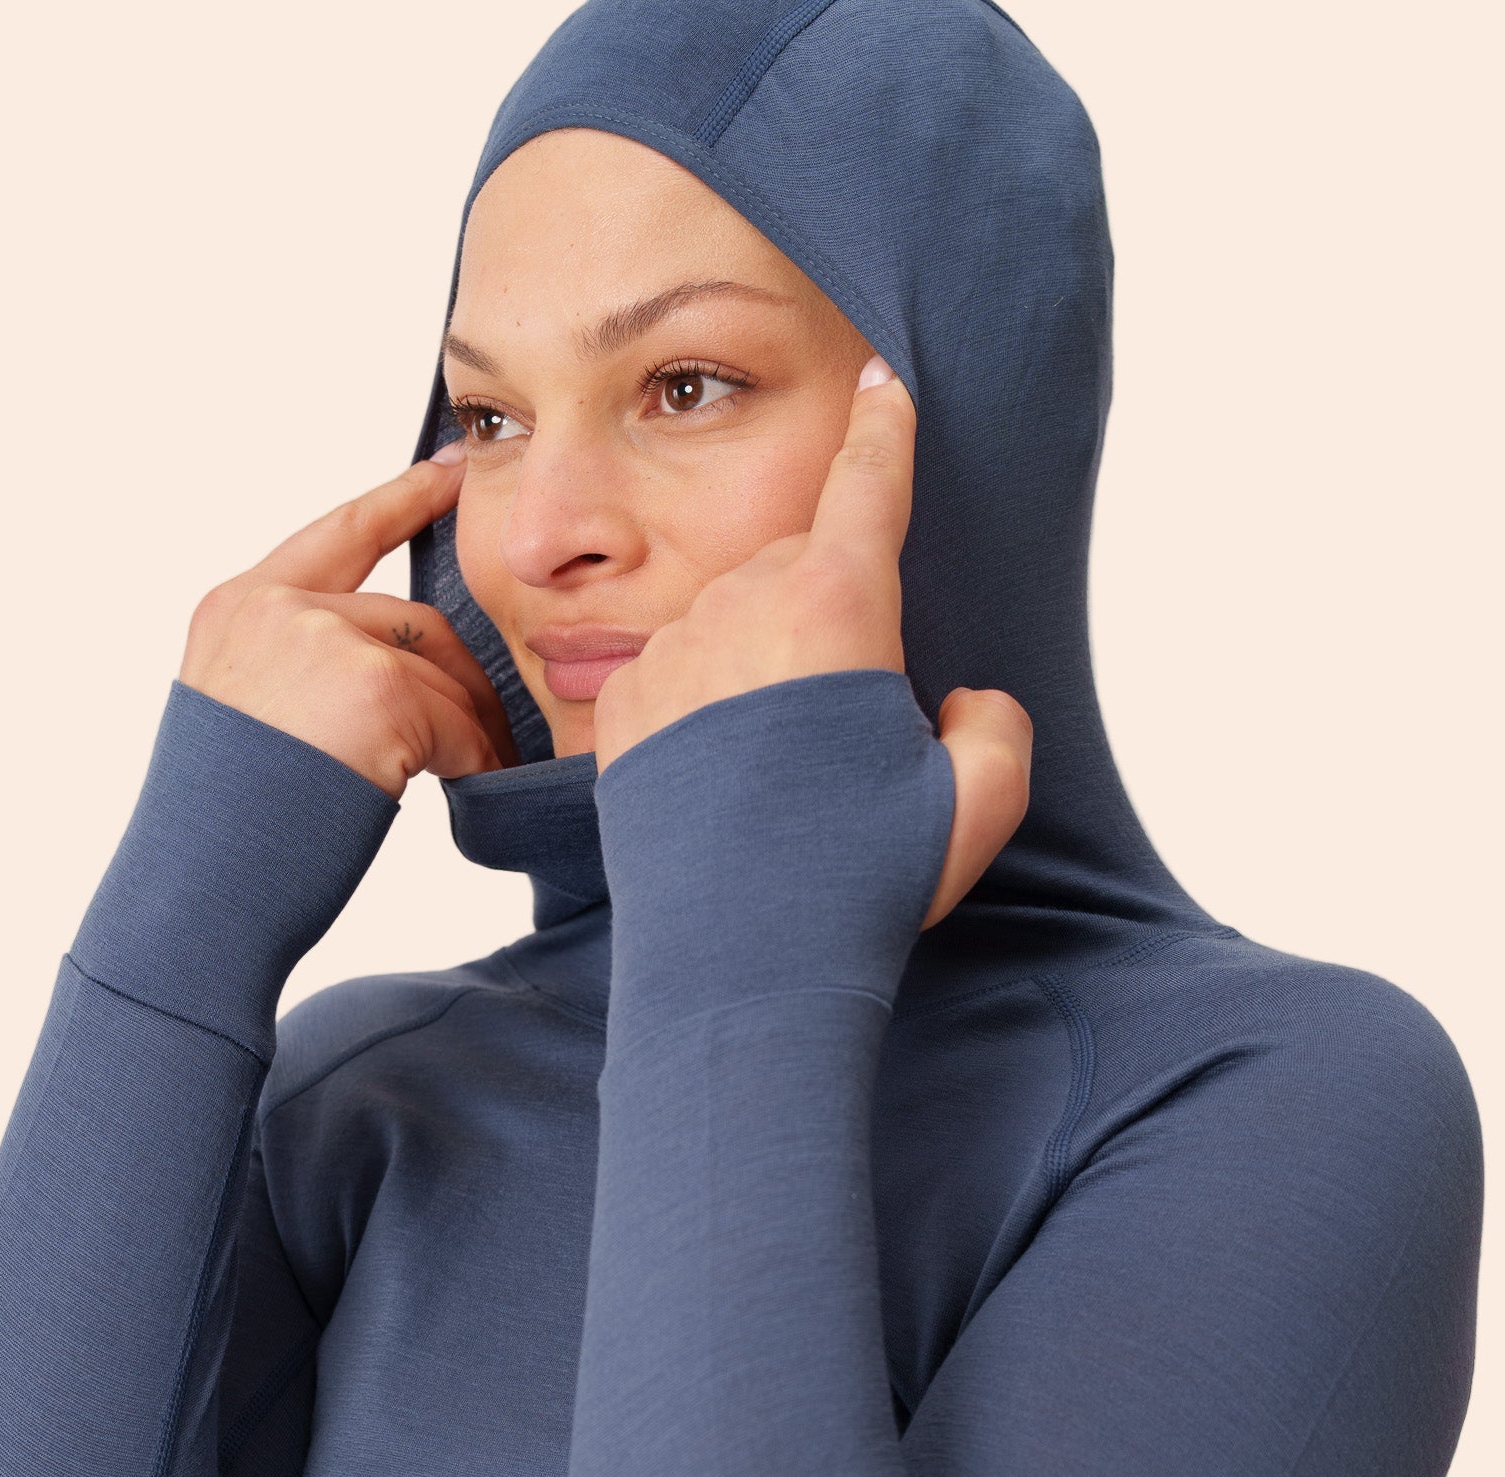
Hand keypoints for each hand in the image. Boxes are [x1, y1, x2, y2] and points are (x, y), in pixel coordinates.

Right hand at [180, 451, 517, 796]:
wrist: (200, 885)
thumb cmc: (223, 826)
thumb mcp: (243, 717)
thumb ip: (301, 668)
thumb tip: (395, 670)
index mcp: (238, 607)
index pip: (337, 533)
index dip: (399, 502)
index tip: (445, 472)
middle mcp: (276, 607)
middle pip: (410, 618)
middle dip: (457, 679)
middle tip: (489, 731)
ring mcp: (324, 640)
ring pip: (438, 672)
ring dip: (467, 727)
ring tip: (477, 771)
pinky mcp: (374, 688)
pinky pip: (456, 723)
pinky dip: (471, 762)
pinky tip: (465, 789)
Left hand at [592, 358, 1031, 926]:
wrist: (735, 960)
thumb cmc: (860, 880)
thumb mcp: (977, 805)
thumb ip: (995, 726)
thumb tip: (957, 703)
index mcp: (840, 605)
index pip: (869, 483)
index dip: (885, 427)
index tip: (884, 376)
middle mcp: (746, 603)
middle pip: (800, 568)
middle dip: (827, 620)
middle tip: (841, 731)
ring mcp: (673, 651)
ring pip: (731, 620)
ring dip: (759, 664)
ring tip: (775, 771)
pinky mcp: (621, 706)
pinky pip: (675, 673)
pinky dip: (703, 703)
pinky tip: (721, 776)